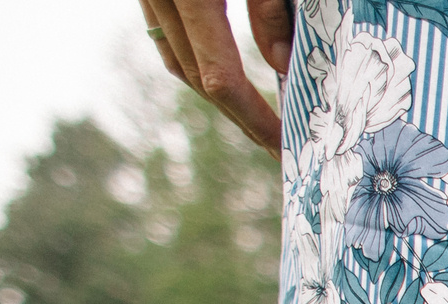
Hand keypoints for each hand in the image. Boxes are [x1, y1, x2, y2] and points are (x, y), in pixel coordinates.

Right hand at [142, 0, 289, 155]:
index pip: (221, 77)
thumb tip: (281, 63)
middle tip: (277, 145)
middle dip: (239, 116)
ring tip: (254, 118)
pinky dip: (193, 58)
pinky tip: (223, 72)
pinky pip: (164, 32)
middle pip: (195, 76)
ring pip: (174, 57)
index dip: (254, 118)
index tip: (282, 145)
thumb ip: (269, 8)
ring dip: (213, 92)